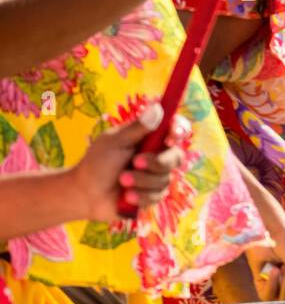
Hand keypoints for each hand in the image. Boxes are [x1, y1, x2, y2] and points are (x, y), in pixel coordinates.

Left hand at [71, 104, 186, 222]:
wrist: (86, 193)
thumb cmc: (97, 162)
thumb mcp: (115, 141)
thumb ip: (138, 127)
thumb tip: (158, 107)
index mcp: (150, 139)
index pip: (175, 129)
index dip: (179, 131)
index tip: (171, 137)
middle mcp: (158, 156)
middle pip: (176, 157)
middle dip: (157, 162)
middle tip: (136, 163)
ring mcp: (157, 176)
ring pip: (165, 178)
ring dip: (142, 180)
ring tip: (121, 181)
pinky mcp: (153, 195)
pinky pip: (158, 195)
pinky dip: (141, 195)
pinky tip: (127, 196)